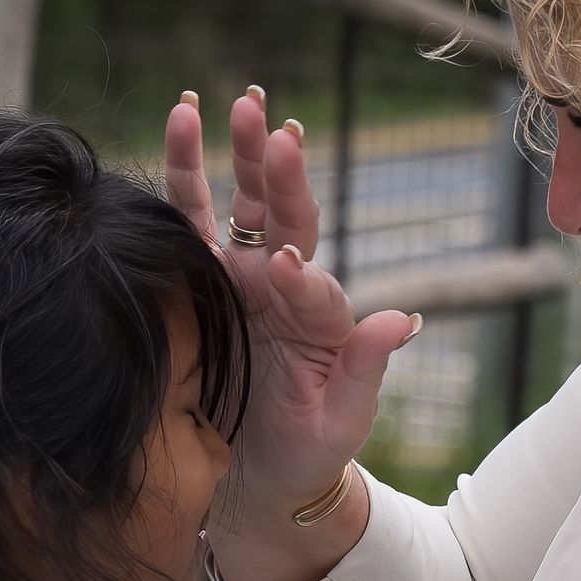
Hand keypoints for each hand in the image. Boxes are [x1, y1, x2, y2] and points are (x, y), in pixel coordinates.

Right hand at [163, 88, 418, 507]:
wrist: (259, 479)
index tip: (287, 271)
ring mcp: (237, 280)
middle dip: (276, 169)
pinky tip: (177, 119)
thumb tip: (404, 319)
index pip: (314, 284)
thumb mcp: (343, 419)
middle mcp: (281, 286)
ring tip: (232, 101)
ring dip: (233, 153)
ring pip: (236, 204)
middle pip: (283, 216)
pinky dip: (181, 171)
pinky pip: (185, 220)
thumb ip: (366, 368)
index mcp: (320, 317)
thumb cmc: (309, 452)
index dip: (302, 277)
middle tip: (269, 121)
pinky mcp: (195, 284)